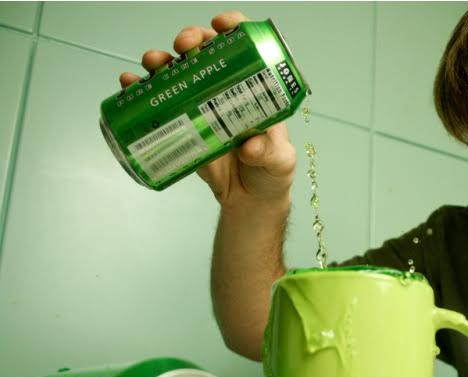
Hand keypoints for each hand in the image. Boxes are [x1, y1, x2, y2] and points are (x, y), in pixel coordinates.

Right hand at [118, 11, 296, 205]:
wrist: (249, 201)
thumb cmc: (271, 174)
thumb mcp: (279, 162)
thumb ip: (268, 154)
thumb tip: (250, 146)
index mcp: (255, 91)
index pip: (245, 48)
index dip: (233, 28)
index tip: (220, 26)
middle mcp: (225, 91)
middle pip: (206, 52)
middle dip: (192, 40)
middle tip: (185, 45)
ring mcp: (200, 106)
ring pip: (178, 72)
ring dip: (162, 60)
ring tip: (153, 63)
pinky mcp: (181, 125)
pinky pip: (158, 102)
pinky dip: (140, 89)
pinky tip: (130, 84)